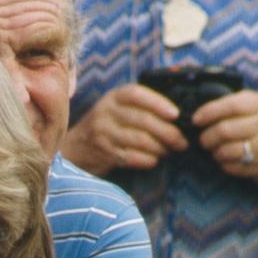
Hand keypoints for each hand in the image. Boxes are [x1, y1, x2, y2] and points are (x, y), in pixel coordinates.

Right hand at [61, 84, 187, 175]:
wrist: (74, 148)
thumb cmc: (106, 127)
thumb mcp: (117, 108)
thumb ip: (138, 107)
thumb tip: (175, 117)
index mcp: (113, 97)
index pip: (138, 95)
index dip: (159, 104)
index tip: (176, 115)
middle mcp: (106, 112)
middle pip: (142, 120)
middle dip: (167, 132)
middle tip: (182, 142)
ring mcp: (103, 133)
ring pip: (139, 140)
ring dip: (159, 148)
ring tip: (169, 151)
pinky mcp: (102, 153)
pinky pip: (130, 157)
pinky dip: (146, 160)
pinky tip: (154, 161)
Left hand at [192, 89, 257, 179]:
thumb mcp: (252, 106)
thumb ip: (231, 107)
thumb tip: (200, 115)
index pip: (233, 105)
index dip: (210, 112)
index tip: (195, 120)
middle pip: (225, 130)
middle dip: (207, 137)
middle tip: (204, 140)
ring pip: (226, 151)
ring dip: (215, 152)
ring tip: (216, 150)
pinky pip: (232, 167)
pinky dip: (224, 164)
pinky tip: (227, 160)